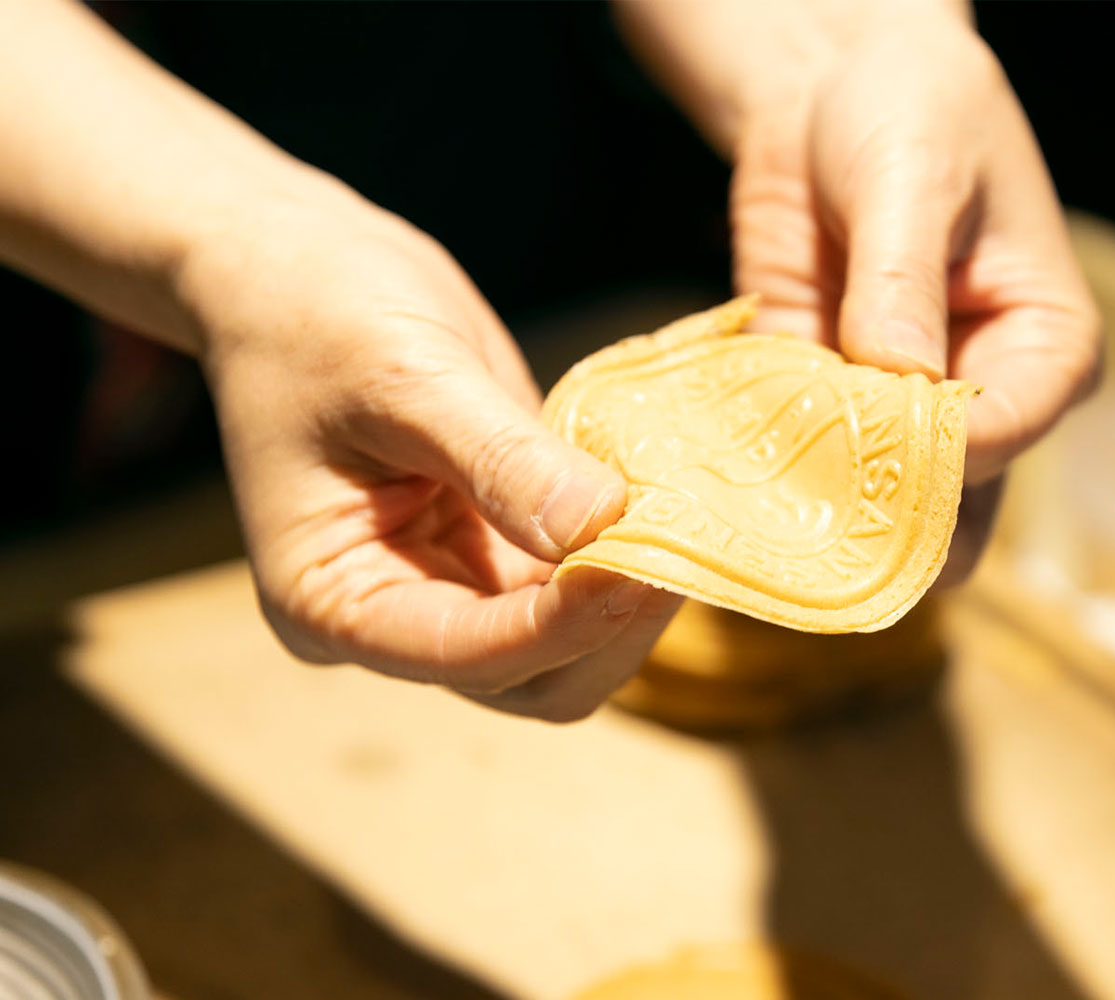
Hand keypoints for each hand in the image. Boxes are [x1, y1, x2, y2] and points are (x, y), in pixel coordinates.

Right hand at [184, 182, 681, 720]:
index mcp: (332, 600)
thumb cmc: (321, 313)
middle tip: (686, 548)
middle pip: (530, 678)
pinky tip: (666, 503)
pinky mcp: (497, 547)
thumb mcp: (407, 376)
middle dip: (609, 624)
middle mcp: (393, 616)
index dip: (562, 624)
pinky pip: (575, 580)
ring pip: (567, 643)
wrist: (304, 268)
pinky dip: (624, 552)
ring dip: (630, 595)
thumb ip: (501, 459)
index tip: (644, 566)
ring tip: (686, 523)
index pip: (465, 654)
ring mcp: (450, 587)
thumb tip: (603, 526)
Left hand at [730, 17, 1100, 577]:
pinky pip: (794, 455)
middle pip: (943, 499)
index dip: (928, 455)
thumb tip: (896, 376)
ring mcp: (899, 410)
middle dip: (874, 514)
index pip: (1000, 434)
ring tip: (754, 510)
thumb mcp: (913, 176)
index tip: (855, 445)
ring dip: (810, 505)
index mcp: (1044, 348)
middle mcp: (982, 396)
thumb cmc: (909, 110)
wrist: (831, 86)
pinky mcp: (822, 401)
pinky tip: (720, 473)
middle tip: (802, 521)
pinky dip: (759, 467)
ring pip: (868, 502)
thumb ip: (902, 281)